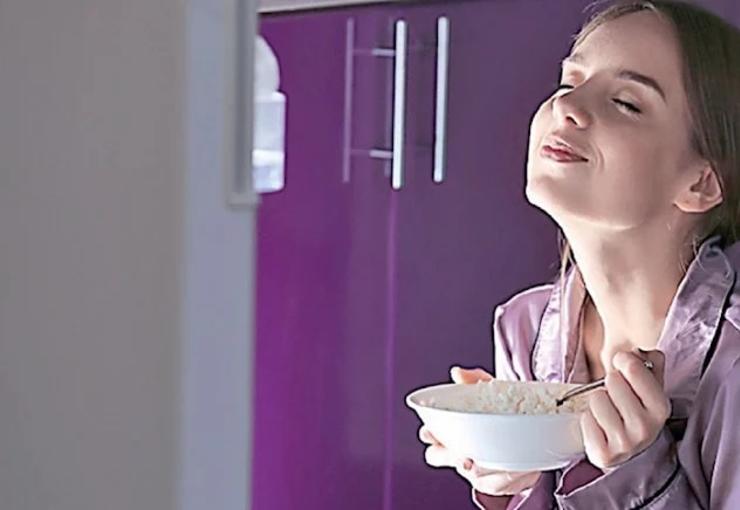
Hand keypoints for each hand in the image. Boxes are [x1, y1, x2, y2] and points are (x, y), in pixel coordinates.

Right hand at [418, 366, 541, 495]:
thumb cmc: (502, 410)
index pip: (430, 436)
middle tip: (463, 455)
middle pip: (439, 457)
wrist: (531, 435)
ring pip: (471, 475)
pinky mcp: (494, 485)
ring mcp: (474, 471)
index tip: (432, 432)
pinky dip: (508, 476)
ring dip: (481, 468)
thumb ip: (475, 379)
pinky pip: (497, 485)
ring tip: (495, 460)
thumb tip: (457, 373)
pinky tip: (517, 466)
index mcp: (450, 430)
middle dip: (449, 456)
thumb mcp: (491, 391)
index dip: (429, 434)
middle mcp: (458, 452)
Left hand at [580, 349, 671, 469]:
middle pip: (611, 381)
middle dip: (608, 384)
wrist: (622, 446)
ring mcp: (627, 444)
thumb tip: (644, 348)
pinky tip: (598, 427)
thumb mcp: (647, 383)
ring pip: (597, 399)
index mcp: (661, 407)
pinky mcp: (606, 455)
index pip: (632, 367)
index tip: (622, 369)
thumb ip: (649, 361)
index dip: (622, 362)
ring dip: (597, 402)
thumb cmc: (633, 408)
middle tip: (615, 398)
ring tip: (606, 412)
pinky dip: (587, 419)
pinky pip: (585, 420)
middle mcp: (648, 428)